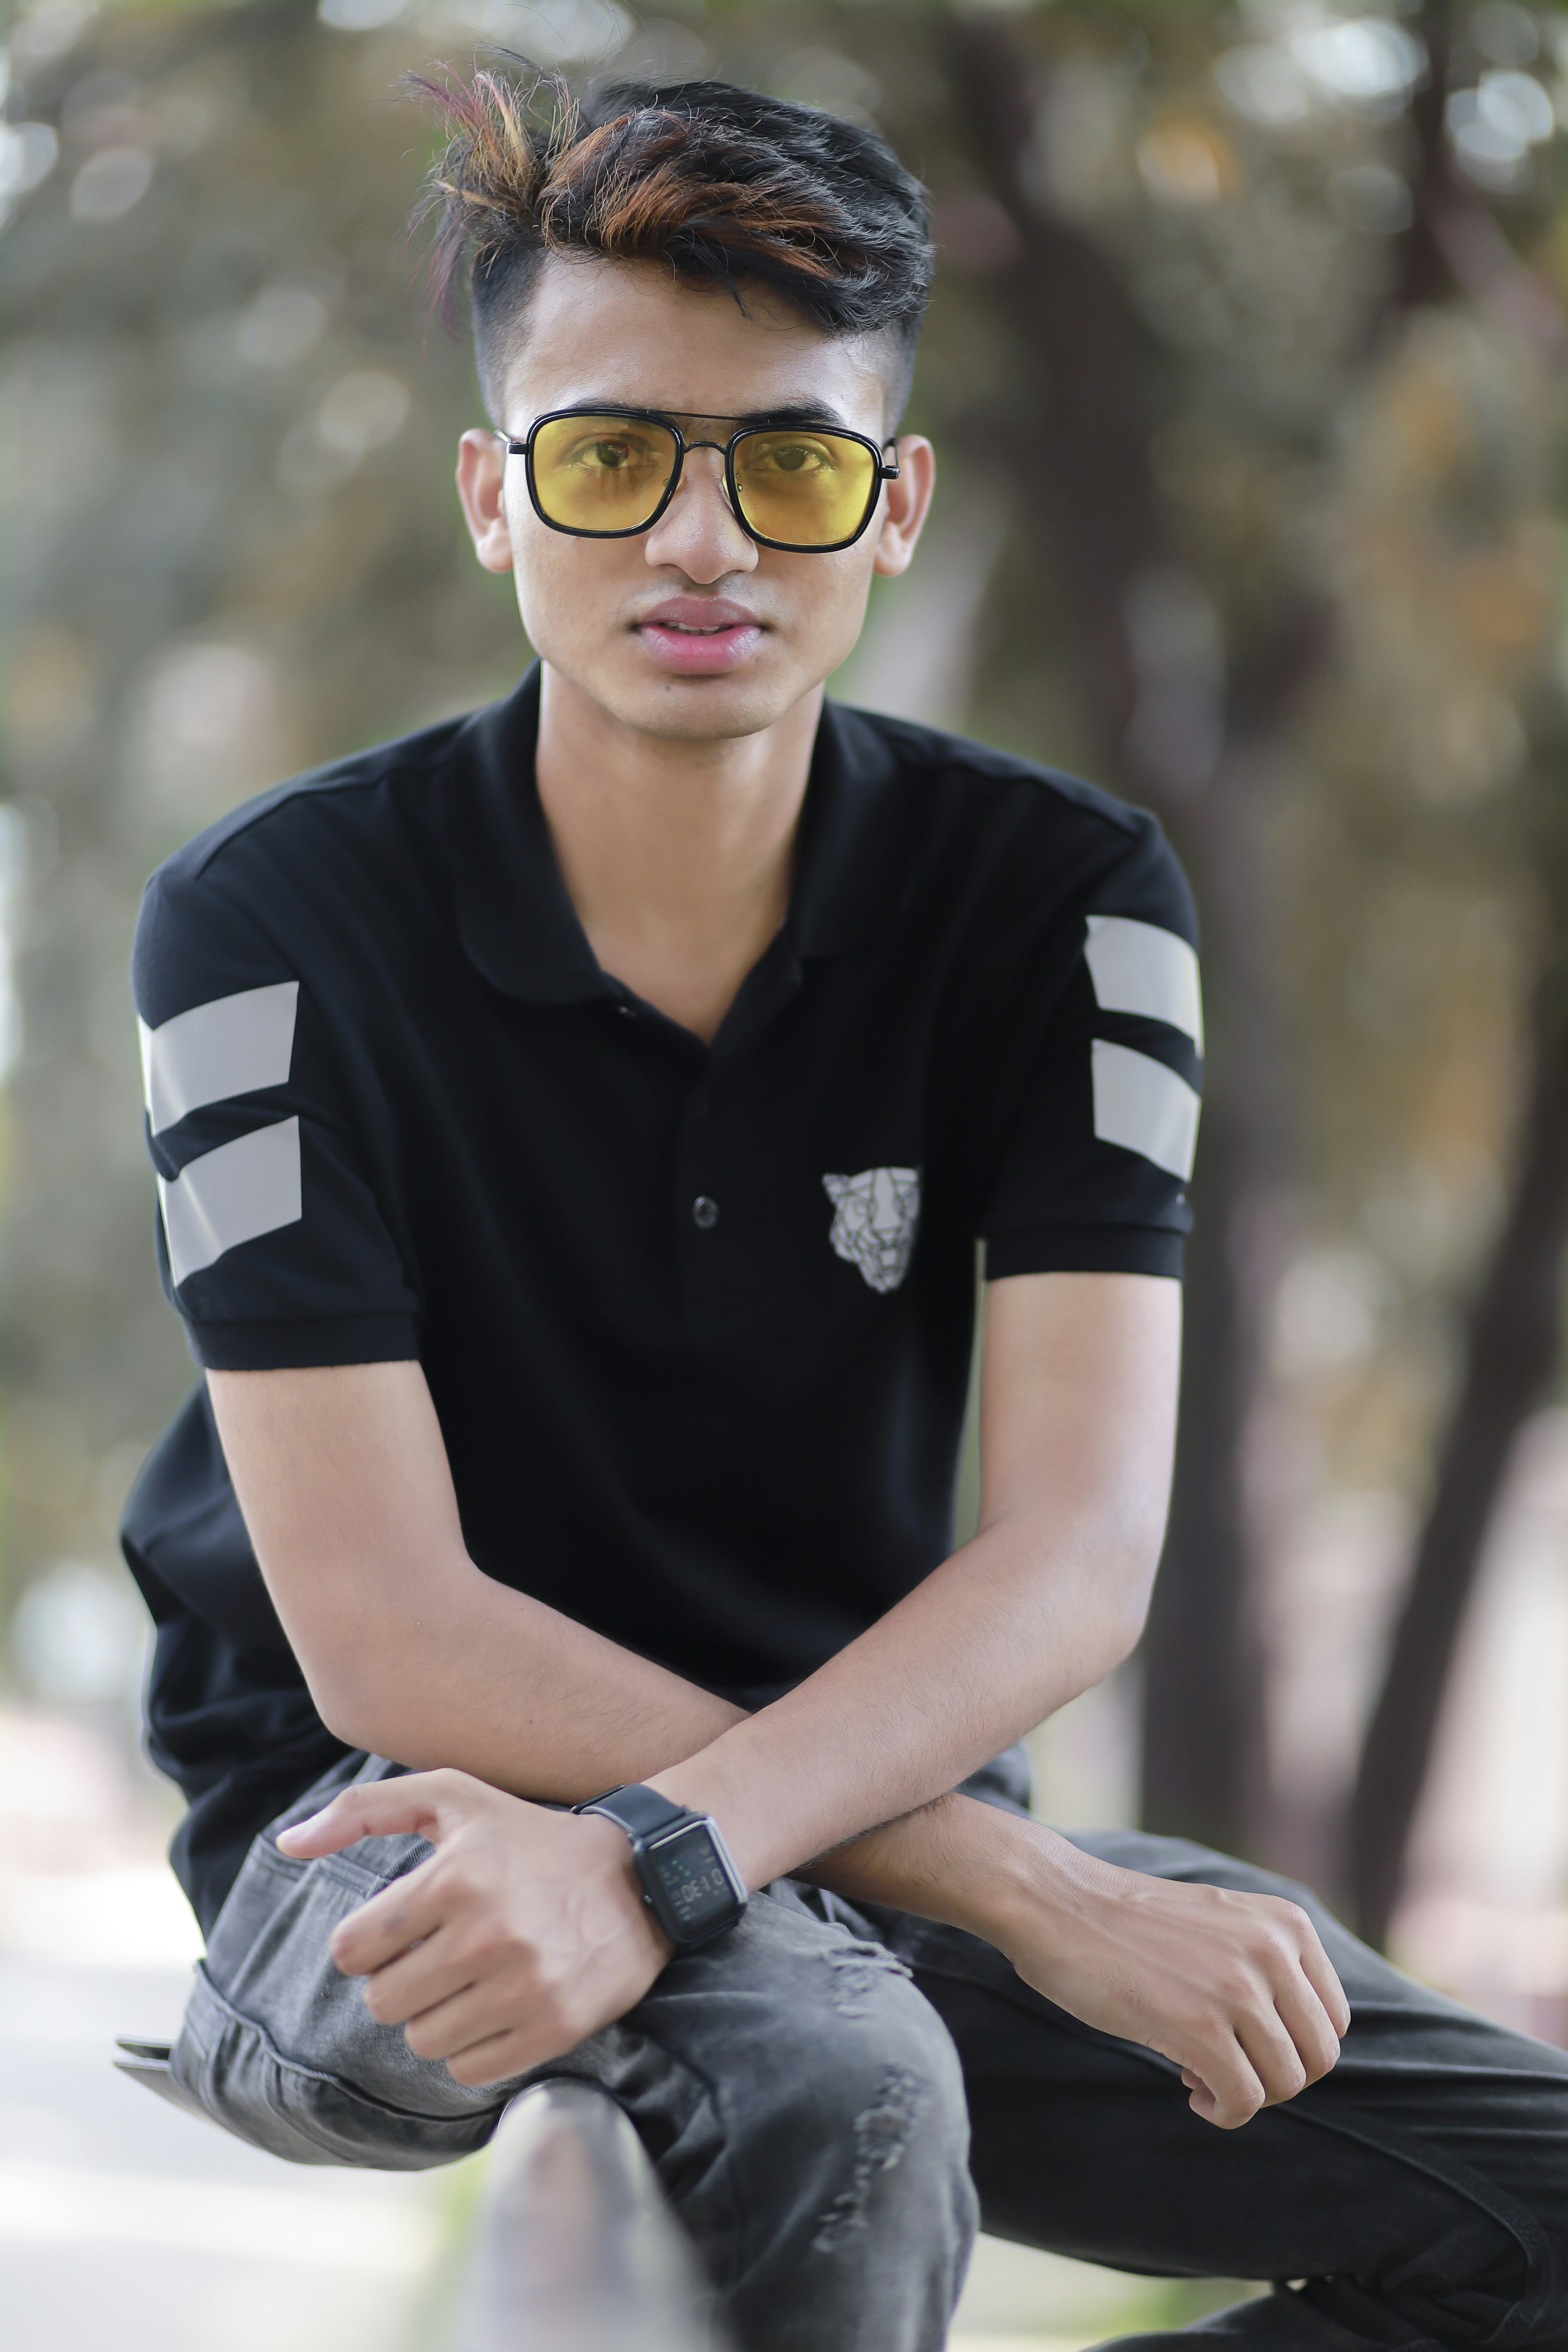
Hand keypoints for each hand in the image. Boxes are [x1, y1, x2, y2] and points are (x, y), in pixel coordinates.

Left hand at [275, 1770, 670, 2085]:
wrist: (639, 1875)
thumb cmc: (528, 1837)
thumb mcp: (451, 1797)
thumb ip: (362, 1810)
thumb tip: (285, 1843)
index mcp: (454, 1877)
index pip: (351, 1950)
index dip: (369, 1944)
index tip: (402, 1931)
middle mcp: (488, 1933)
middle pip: (383, 2003)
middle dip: (402, 1982)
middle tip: (440, 1956)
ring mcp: (525, 1985)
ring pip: (424, 2042)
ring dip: (438, 2016)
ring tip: (474, 1978)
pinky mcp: (555, 2026)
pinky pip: (471, 2070)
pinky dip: (476, 2046)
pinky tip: (502, 2004)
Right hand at [999, 1834, 1350, 2130]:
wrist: (1057, 1903)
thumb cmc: (1128, 1922)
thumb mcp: (1221, 1924)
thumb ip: (1264, 1965)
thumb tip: (1291, 2045)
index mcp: (1286, 1923)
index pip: (1332, 2020)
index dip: (1293, 2048)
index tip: (1246, 2043)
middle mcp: (1273, 1950)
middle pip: (1318, 2057)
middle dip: (1276, 2079)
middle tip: (1225, 2068)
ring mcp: (1238, 1986)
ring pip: (1286, 2082)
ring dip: (1245, 2094)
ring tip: (1199, 2075)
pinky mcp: (1200, 2024)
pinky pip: (1244, 2099)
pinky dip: (1223, 2111)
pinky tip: (1190, 2088)